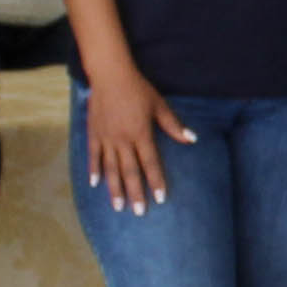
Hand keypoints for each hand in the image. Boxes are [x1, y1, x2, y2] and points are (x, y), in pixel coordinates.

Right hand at [84, 63, 192, 211]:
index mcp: (141, 134)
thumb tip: (193, 139)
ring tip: (118, 206)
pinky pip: (93, 155)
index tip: (161, 199)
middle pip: (130, 171)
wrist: (110, 74)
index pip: (150, 163)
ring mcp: (106, 137)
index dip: (156, 182)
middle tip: (138, 212)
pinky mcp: (94, 133)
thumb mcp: (159, 105)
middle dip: (135, 193)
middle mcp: (123, 139)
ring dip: (115, 188)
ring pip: (111, 168)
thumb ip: (174, 125)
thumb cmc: (138, 89)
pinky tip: (94, 184)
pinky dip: (94, 170)